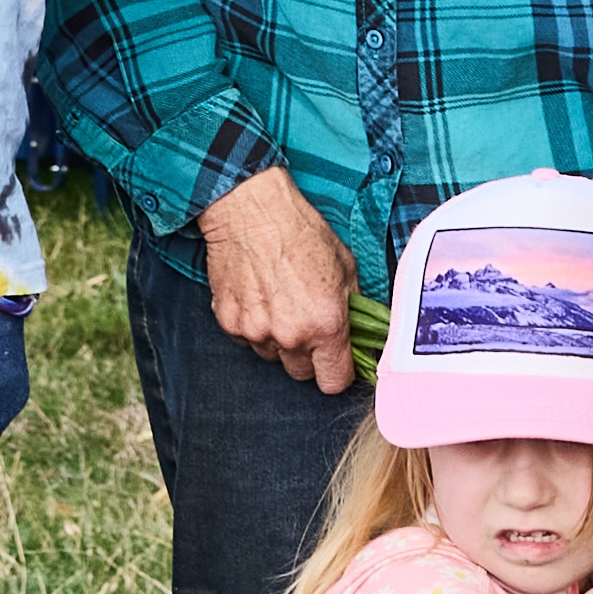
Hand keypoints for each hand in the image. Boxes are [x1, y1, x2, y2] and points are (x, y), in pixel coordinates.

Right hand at [194, 170, 360, 392]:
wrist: (252, 210)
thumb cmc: (301, 232)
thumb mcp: (346, 267)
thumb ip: (355, 309)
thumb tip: (363, 333)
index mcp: (325, 325)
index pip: (334, 383)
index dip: (337, 372)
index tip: (336, 360)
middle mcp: (290, 336)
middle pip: (301, 373)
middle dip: (308, 355)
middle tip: (307, 324)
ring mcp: (255, 331)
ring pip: (272, 356)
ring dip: (278, 340)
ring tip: (280, 304)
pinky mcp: (229, 322)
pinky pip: (246, 339)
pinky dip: (253, 325)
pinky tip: (259, 296)